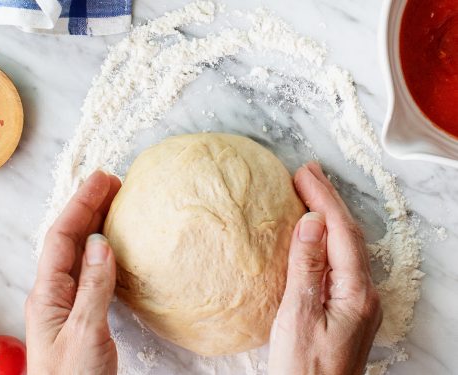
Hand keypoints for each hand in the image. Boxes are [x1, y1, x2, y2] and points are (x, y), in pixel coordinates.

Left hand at [25, 171, 120, 374]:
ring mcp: (69, 300)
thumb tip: (100, 243)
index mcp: (49, 294)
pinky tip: (115, 243)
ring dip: (96, 223)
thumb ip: (93, 287)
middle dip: (88, 206)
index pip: (62, 237)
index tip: (102, 181)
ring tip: (115, 202)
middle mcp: (55, 292)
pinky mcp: (84, 310)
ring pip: (80, 251)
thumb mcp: (84, 332)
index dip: (81, 205)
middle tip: (113, 182)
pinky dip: (104, 248)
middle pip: (69, 238)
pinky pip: (92, 269)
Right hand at [268, 162, 381, 374]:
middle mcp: (364, 293)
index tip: (302, 173)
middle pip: (349, 234)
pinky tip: (316, 232)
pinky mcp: (347, 308)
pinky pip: (340, 260)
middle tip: (307, 171)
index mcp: (355, 292)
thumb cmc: (303, 369)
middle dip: (328, 199)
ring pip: (346, 245)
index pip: (340, 231)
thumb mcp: (298, 317)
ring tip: (311, 191)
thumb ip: (307, 268)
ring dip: (329, 215)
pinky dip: (328, 237)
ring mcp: (358, 301)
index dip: (322, 198)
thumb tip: (312, 222)